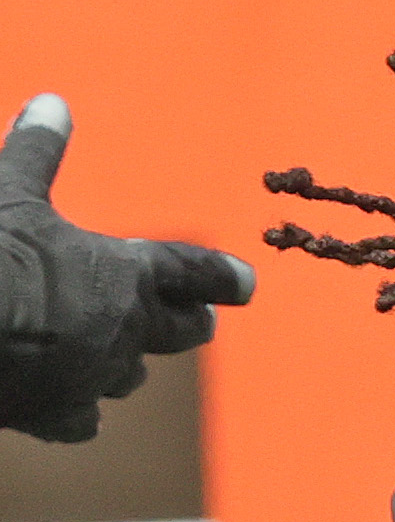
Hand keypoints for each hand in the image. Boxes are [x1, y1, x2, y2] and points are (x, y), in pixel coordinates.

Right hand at [0, 94, 254, 441]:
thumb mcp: (8, 192)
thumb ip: (35, 152)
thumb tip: (53, 102)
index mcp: (126, 273)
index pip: (195, 272)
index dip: (222, 276)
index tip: (245, 284)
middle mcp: (125, 328)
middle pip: (183, 331)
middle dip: (190, 322)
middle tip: (199, 321)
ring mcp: (94, 376)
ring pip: (132, 374)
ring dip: (127, 360)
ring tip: (116, 351)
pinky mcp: (54, 414)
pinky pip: (83, 418)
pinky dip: (78, 410)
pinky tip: (70, 406)